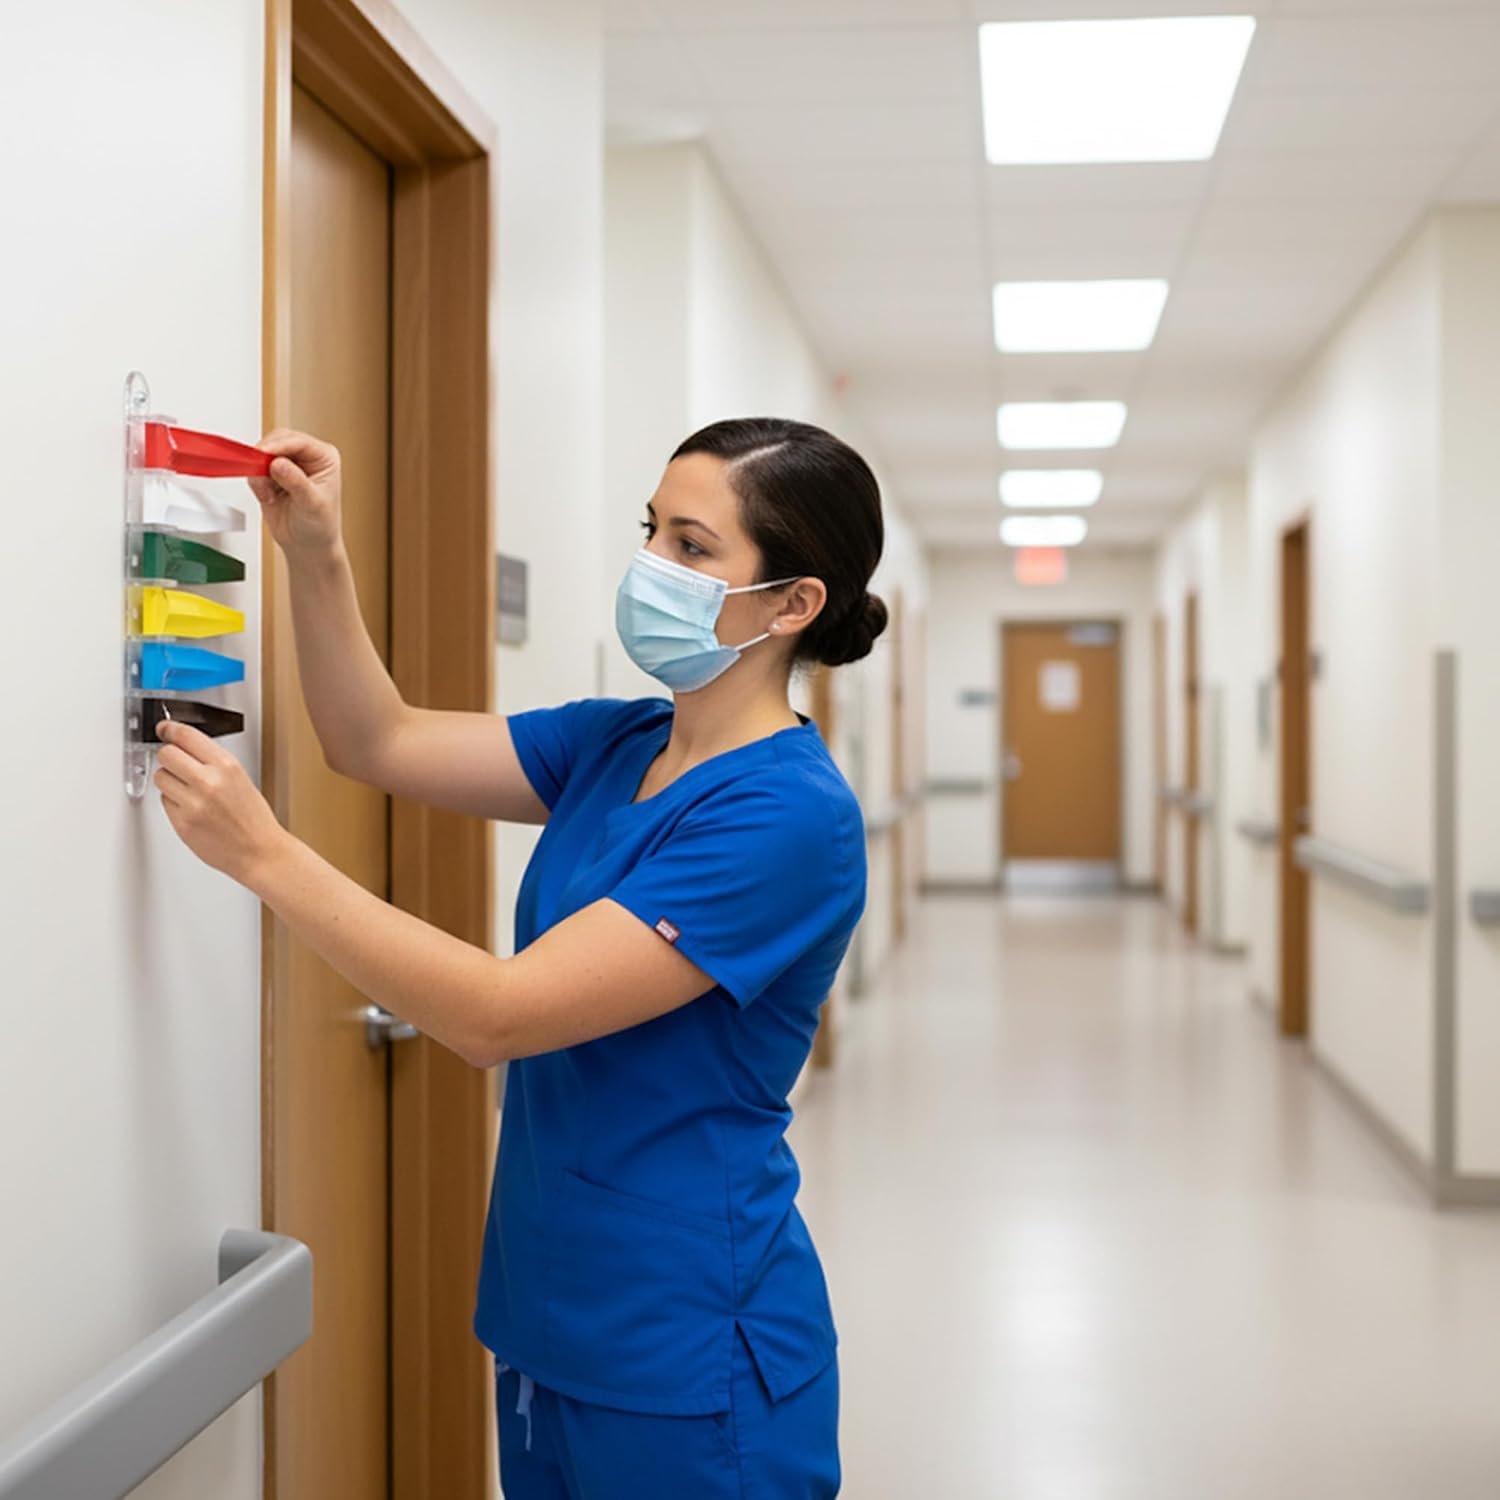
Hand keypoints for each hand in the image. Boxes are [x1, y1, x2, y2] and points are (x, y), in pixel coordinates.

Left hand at [154, 720, 289, 887]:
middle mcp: (207, 781)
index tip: (164, 728)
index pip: (186, 736)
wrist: (259, 851)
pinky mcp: (181, 823)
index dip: (170, 729)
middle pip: (165, 754)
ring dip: (170, 781)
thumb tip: (185, 748)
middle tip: (175, 762)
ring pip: (161, 777)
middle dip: (168, 757)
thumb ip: (212, 761)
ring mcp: (192, 803)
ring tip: (189, 791)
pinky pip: (165, 802)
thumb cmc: (253, 818)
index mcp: (226, 766)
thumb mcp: (241, 778)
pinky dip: (174, 803)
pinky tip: (192, 808)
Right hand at [250, 429, 343, 564]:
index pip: (299, 441)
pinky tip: (268, 498)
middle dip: (265, 457)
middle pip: (277, 441)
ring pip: (262, 454)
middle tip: (260, 473)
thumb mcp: (312, 503)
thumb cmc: (320, 526)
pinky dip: (256, 482)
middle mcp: (306, 457)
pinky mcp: (271, 475)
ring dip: (259, 472)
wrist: (308, 546)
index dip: (279, 445)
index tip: (264, 453)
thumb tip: (279, 463)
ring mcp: (287, 465)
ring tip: (269, 494)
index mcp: (324, 458)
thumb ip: (295, 482)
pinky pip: (254, 469)